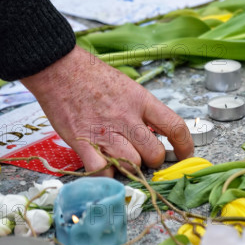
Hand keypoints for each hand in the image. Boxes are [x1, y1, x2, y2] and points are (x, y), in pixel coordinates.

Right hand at [20, 46, 193, 175]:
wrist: (58, 70)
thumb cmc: (90, 76)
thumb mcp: (126, 86)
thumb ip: (140, 109)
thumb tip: (154, 131)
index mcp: (141, 101)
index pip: (175, 127)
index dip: (186, 146)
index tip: (184, 155)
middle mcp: (127, 118)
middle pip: (155, 154)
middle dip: (152, 161)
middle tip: (142, 156)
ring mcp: (106, 133)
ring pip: (132, 166)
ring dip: (128, 167)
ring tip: (119, 158)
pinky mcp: (84, 144)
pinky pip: (103, 171)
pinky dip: (104, 174)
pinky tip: (101, 165)